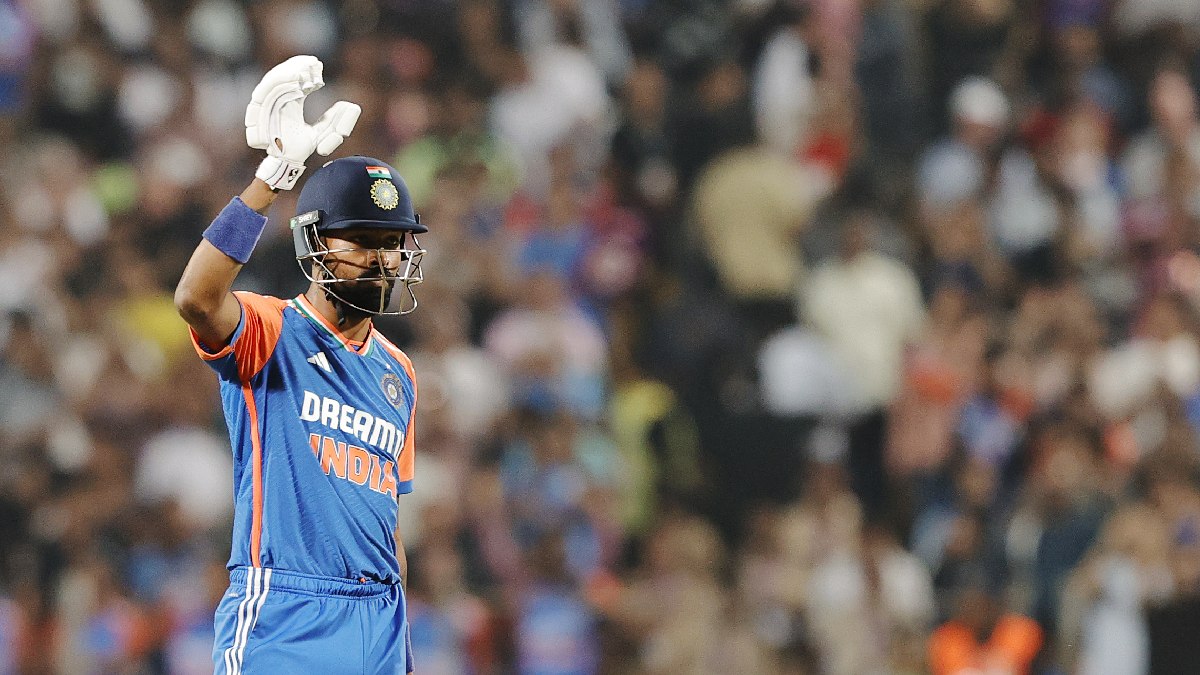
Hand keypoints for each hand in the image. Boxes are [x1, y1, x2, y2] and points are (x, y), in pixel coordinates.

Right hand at [245, 55, 360, 189]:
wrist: (287, 161)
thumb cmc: (301, 148)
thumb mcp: (323, 132)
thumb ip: (336, 120)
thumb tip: (352, 106)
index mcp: (289, 101)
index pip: (295, 78)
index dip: (305, 69)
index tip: (318, 66)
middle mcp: (277, 99)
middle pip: (284, 74)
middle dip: (298, 65)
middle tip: (314, 63)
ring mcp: (266, 103)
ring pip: (275, 79)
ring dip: (289, 70)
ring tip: (305, 68)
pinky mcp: (258, 109)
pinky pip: (266, 90)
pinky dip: (279, 82)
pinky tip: (295, 78)